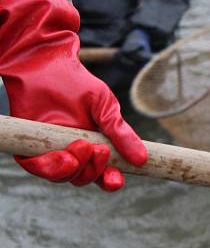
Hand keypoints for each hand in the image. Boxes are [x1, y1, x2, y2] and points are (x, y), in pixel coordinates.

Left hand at [0, 0, 146, 190]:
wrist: (44, 67)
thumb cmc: (77, 84)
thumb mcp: (106, 108)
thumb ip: (121, 133)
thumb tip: (142, 158)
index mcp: (95, 147)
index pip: (105, 173)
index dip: (111, 181)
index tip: (117, 180)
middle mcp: (74, 153)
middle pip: (86, 178)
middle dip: (94, 171)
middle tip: (99, 149)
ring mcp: (51, 152)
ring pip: (65, 177)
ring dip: (75, 168)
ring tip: (81, 146)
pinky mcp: (29, 149)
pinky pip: (39, 169)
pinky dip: (52, 167)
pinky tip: (63, 154)